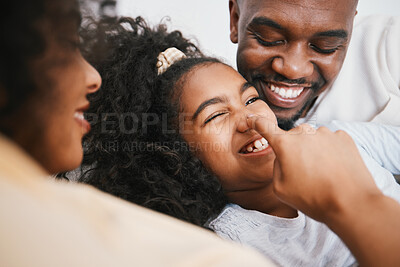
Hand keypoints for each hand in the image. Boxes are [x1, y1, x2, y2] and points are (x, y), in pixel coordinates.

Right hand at [246, 115, 380, 222]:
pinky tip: (333, 168)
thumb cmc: (313, 198)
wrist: (350, 203)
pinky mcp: (343, 137)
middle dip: (293, 150)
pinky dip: (329, 151)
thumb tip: (283, 157)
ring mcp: (326, 133)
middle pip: (292, 137)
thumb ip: (276, 167)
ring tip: (321, 173)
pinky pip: (329, 141)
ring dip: (313, 151)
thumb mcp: (280, 188)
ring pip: (312, 139)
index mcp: (285, 145)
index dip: (257, 122)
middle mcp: (305, 133)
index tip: (252, 117)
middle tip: (302, 172)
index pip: (265, 128)